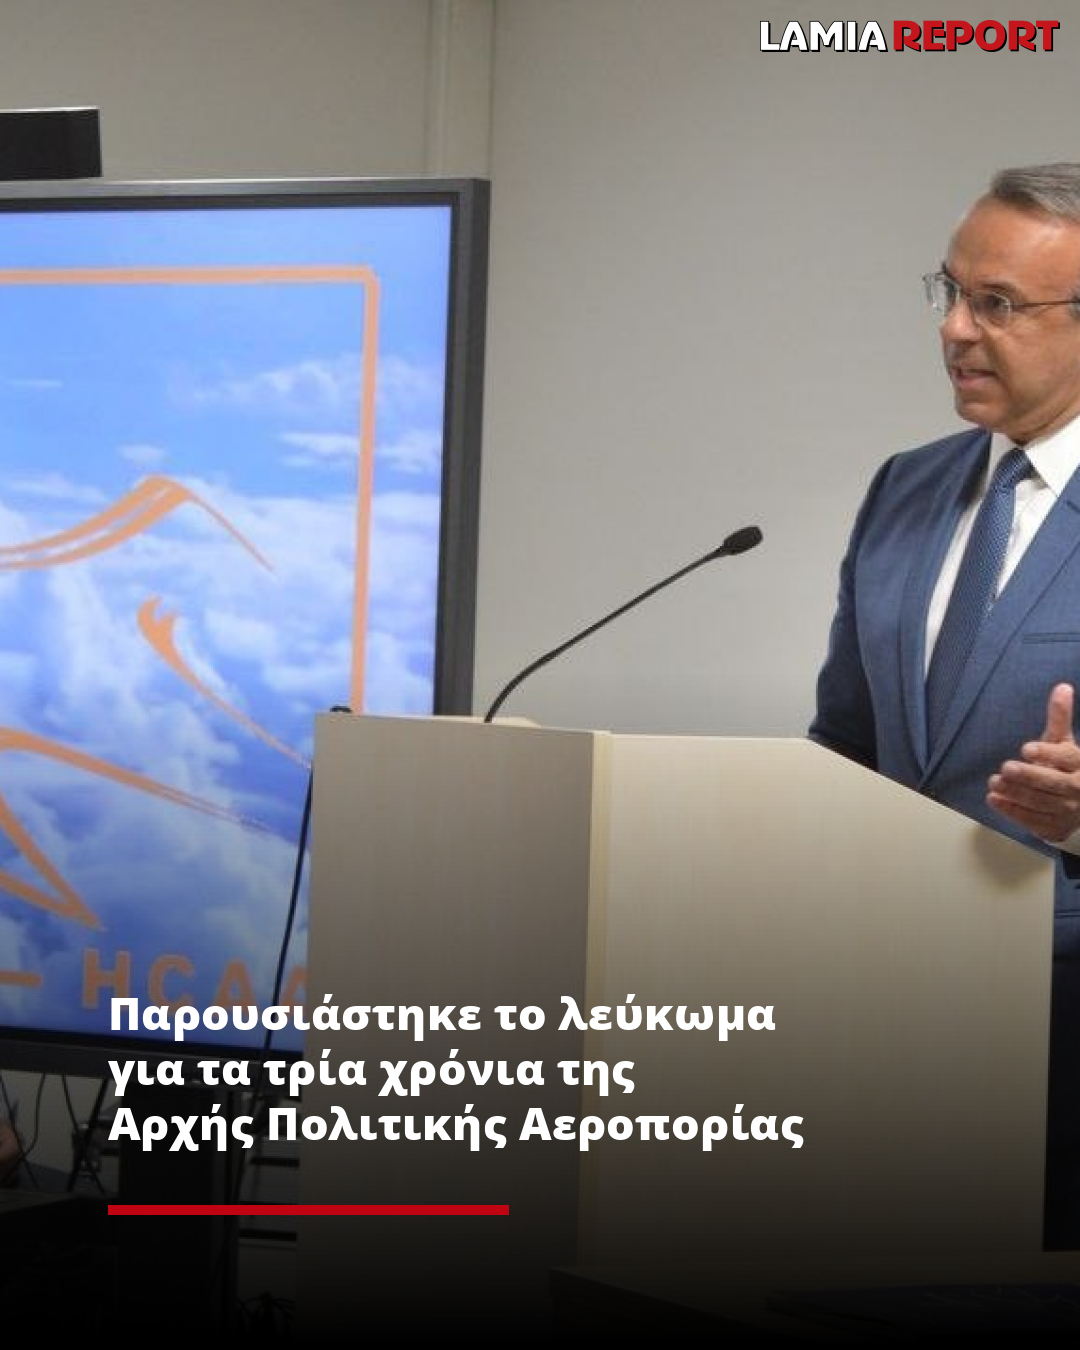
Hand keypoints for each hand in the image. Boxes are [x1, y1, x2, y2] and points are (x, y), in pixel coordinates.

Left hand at [987, 683, 1079, 843]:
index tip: (1026, 748)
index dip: (1047, 753)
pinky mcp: (1053, 827)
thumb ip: (1060, 718)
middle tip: (1006, 768)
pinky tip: (994, 800)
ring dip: (1015, 793)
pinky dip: (1012, 811)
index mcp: (1079, 765)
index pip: (1067, 758)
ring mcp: (1066, 811)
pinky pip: (1031, 820)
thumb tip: (1062, 687)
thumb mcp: (1064, 743)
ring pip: (1040, 802)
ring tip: (993, 782)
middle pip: (1053, 783)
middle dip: (1029, 776)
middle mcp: (1075, 788)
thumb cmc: (1066, 768)